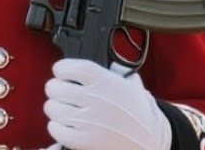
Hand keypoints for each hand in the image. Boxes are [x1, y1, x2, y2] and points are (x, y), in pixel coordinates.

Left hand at [44, 59, 171, 149]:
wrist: (152, 141)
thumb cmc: (140, 113)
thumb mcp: (131, 84)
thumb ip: (114, 70)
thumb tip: (103, 63)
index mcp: (103, 80)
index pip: (65, 67)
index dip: (61, 70)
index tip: (63, 74)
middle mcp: (94, 98)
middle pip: (53, 88)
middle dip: (56, 91)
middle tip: (64, 94)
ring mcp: (88, 120)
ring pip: (52, 108)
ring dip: (56, 110)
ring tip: (67, 111)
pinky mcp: (84, 141)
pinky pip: (56, 129)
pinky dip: (58, 128)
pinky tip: (68, 126)